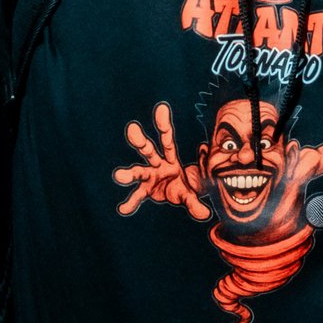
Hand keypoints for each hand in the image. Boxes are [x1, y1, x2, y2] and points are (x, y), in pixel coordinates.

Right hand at [112, 104, 209, 218]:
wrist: (179, 193)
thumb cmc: (185, 184)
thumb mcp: (192, 191)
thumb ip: (195, 202)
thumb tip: (204, 215)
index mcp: (170, 157)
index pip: (167, 139)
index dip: (164, 124)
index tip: (161, 108)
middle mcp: (157, 164)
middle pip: (148, 150)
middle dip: (140, 141)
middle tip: (132, 129)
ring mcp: (149, 176)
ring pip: (139, 171)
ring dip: (129, 174)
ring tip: (118, 176)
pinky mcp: (146, 190)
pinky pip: (138, 196)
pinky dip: (131, 202)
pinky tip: (124, 209)